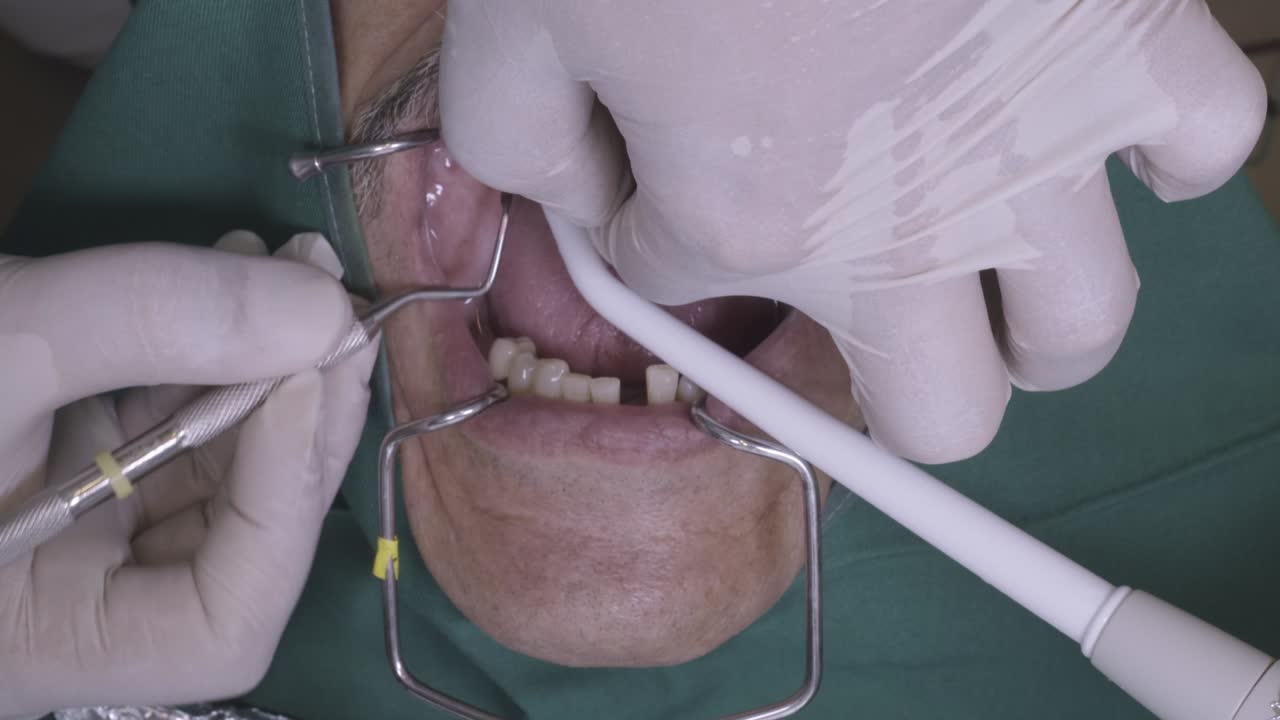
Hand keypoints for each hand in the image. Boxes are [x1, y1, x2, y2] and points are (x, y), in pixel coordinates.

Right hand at [0, 232, 375, 717]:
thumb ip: (150, 322)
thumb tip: (319, 305)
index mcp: (36, 648)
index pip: (218, 630)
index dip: (286, 504)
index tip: (313, 367)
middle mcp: (68, 607)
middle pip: (235, 542)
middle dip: (297, 418)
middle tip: (329, 299)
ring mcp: (70, 535)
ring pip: (209, 472)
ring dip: (261, 368)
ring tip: (282, 262)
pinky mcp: (65, 466)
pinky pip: (162, 423)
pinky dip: (204, 352)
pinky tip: (232, 270)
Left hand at [439, 1, 1265, 461]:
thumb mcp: (508, 22)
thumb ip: (522, 147)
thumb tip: (585, 201)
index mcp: (746, 221)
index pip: (689, 288)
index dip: (649, 234)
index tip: (640, 171)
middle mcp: (910, 226)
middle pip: (942, 414)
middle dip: (887, 385)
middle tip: (854, 310)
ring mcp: (1040, 142)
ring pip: (1081, 330)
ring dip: (1029, 323)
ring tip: (982, 261)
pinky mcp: (1134, 39)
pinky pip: (1204, 144)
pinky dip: (1157, 155)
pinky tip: (1090, 128)